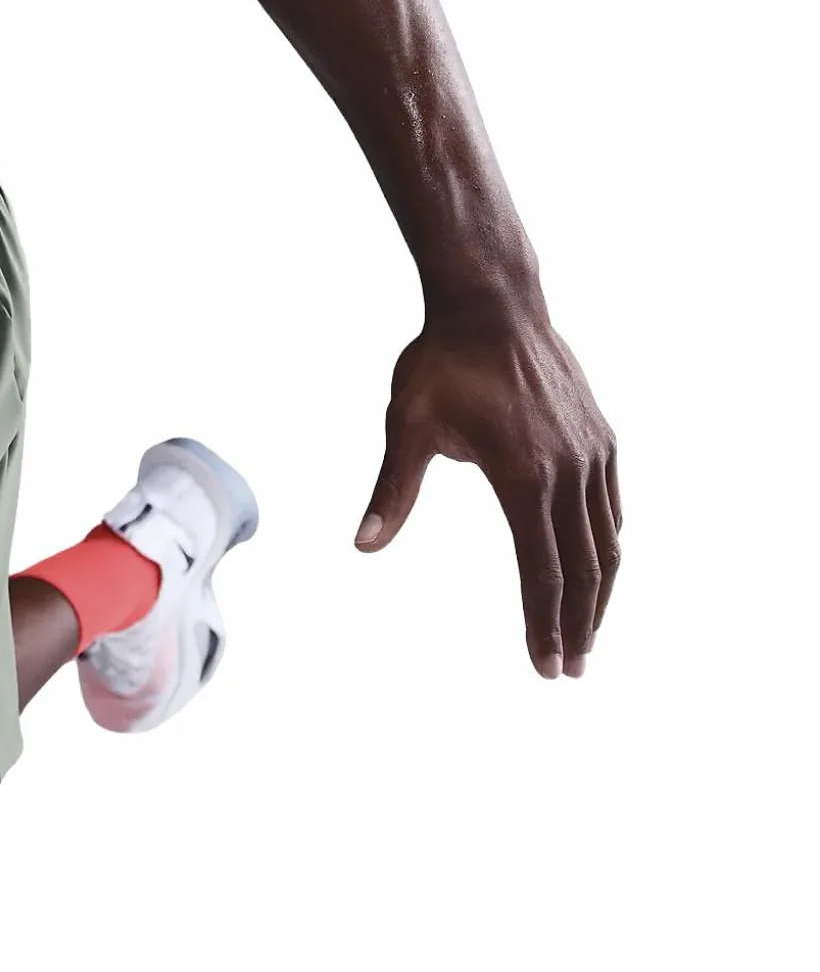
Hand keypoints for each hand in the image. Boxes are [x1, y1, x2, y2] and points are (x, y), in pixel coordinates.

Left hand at [354, 300, 621, 677]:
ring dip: (598, 592)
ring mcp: (592, 454)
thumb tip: (360, 545)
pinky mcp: (601, 437)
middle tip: (569, 668)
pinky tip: (596, 564)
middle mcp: (570, 472)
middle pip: (584, 569)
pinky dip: (607, 544)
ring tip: (585, 632)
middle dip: (578, 625)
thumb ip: (391, 491)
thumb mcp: (408, 426)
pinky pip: (611, 506)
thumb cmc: (442, 363)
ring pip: (607, 541)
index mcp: (525, 478)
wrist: (492, 303)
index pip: (541, 572)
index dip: (543, 624)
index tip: (545, 667)